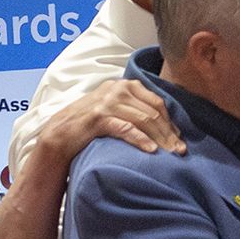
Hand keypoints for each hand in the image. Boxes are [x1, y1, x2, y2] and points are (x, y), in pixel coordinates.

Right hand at [24, 78, 182, 174]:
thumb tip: (169, 127)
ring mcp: (107, 102)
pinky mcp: (98, 117)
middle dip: (168, 133)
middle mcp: (117, 89)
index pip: (157, 103)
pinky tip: (151, 150)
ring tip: (170, 153)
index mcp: (125, 85)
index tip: (179, 139)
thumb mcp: (116, 109)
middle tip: (179, 151)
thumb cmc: (92, 124)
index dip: (171, 122)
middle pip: (153, 112)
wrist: (60, 133)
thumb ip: (138, 110)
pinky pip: (126, 128)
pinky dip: (141, 139)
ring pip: (143, 120)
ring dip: (160, 138)